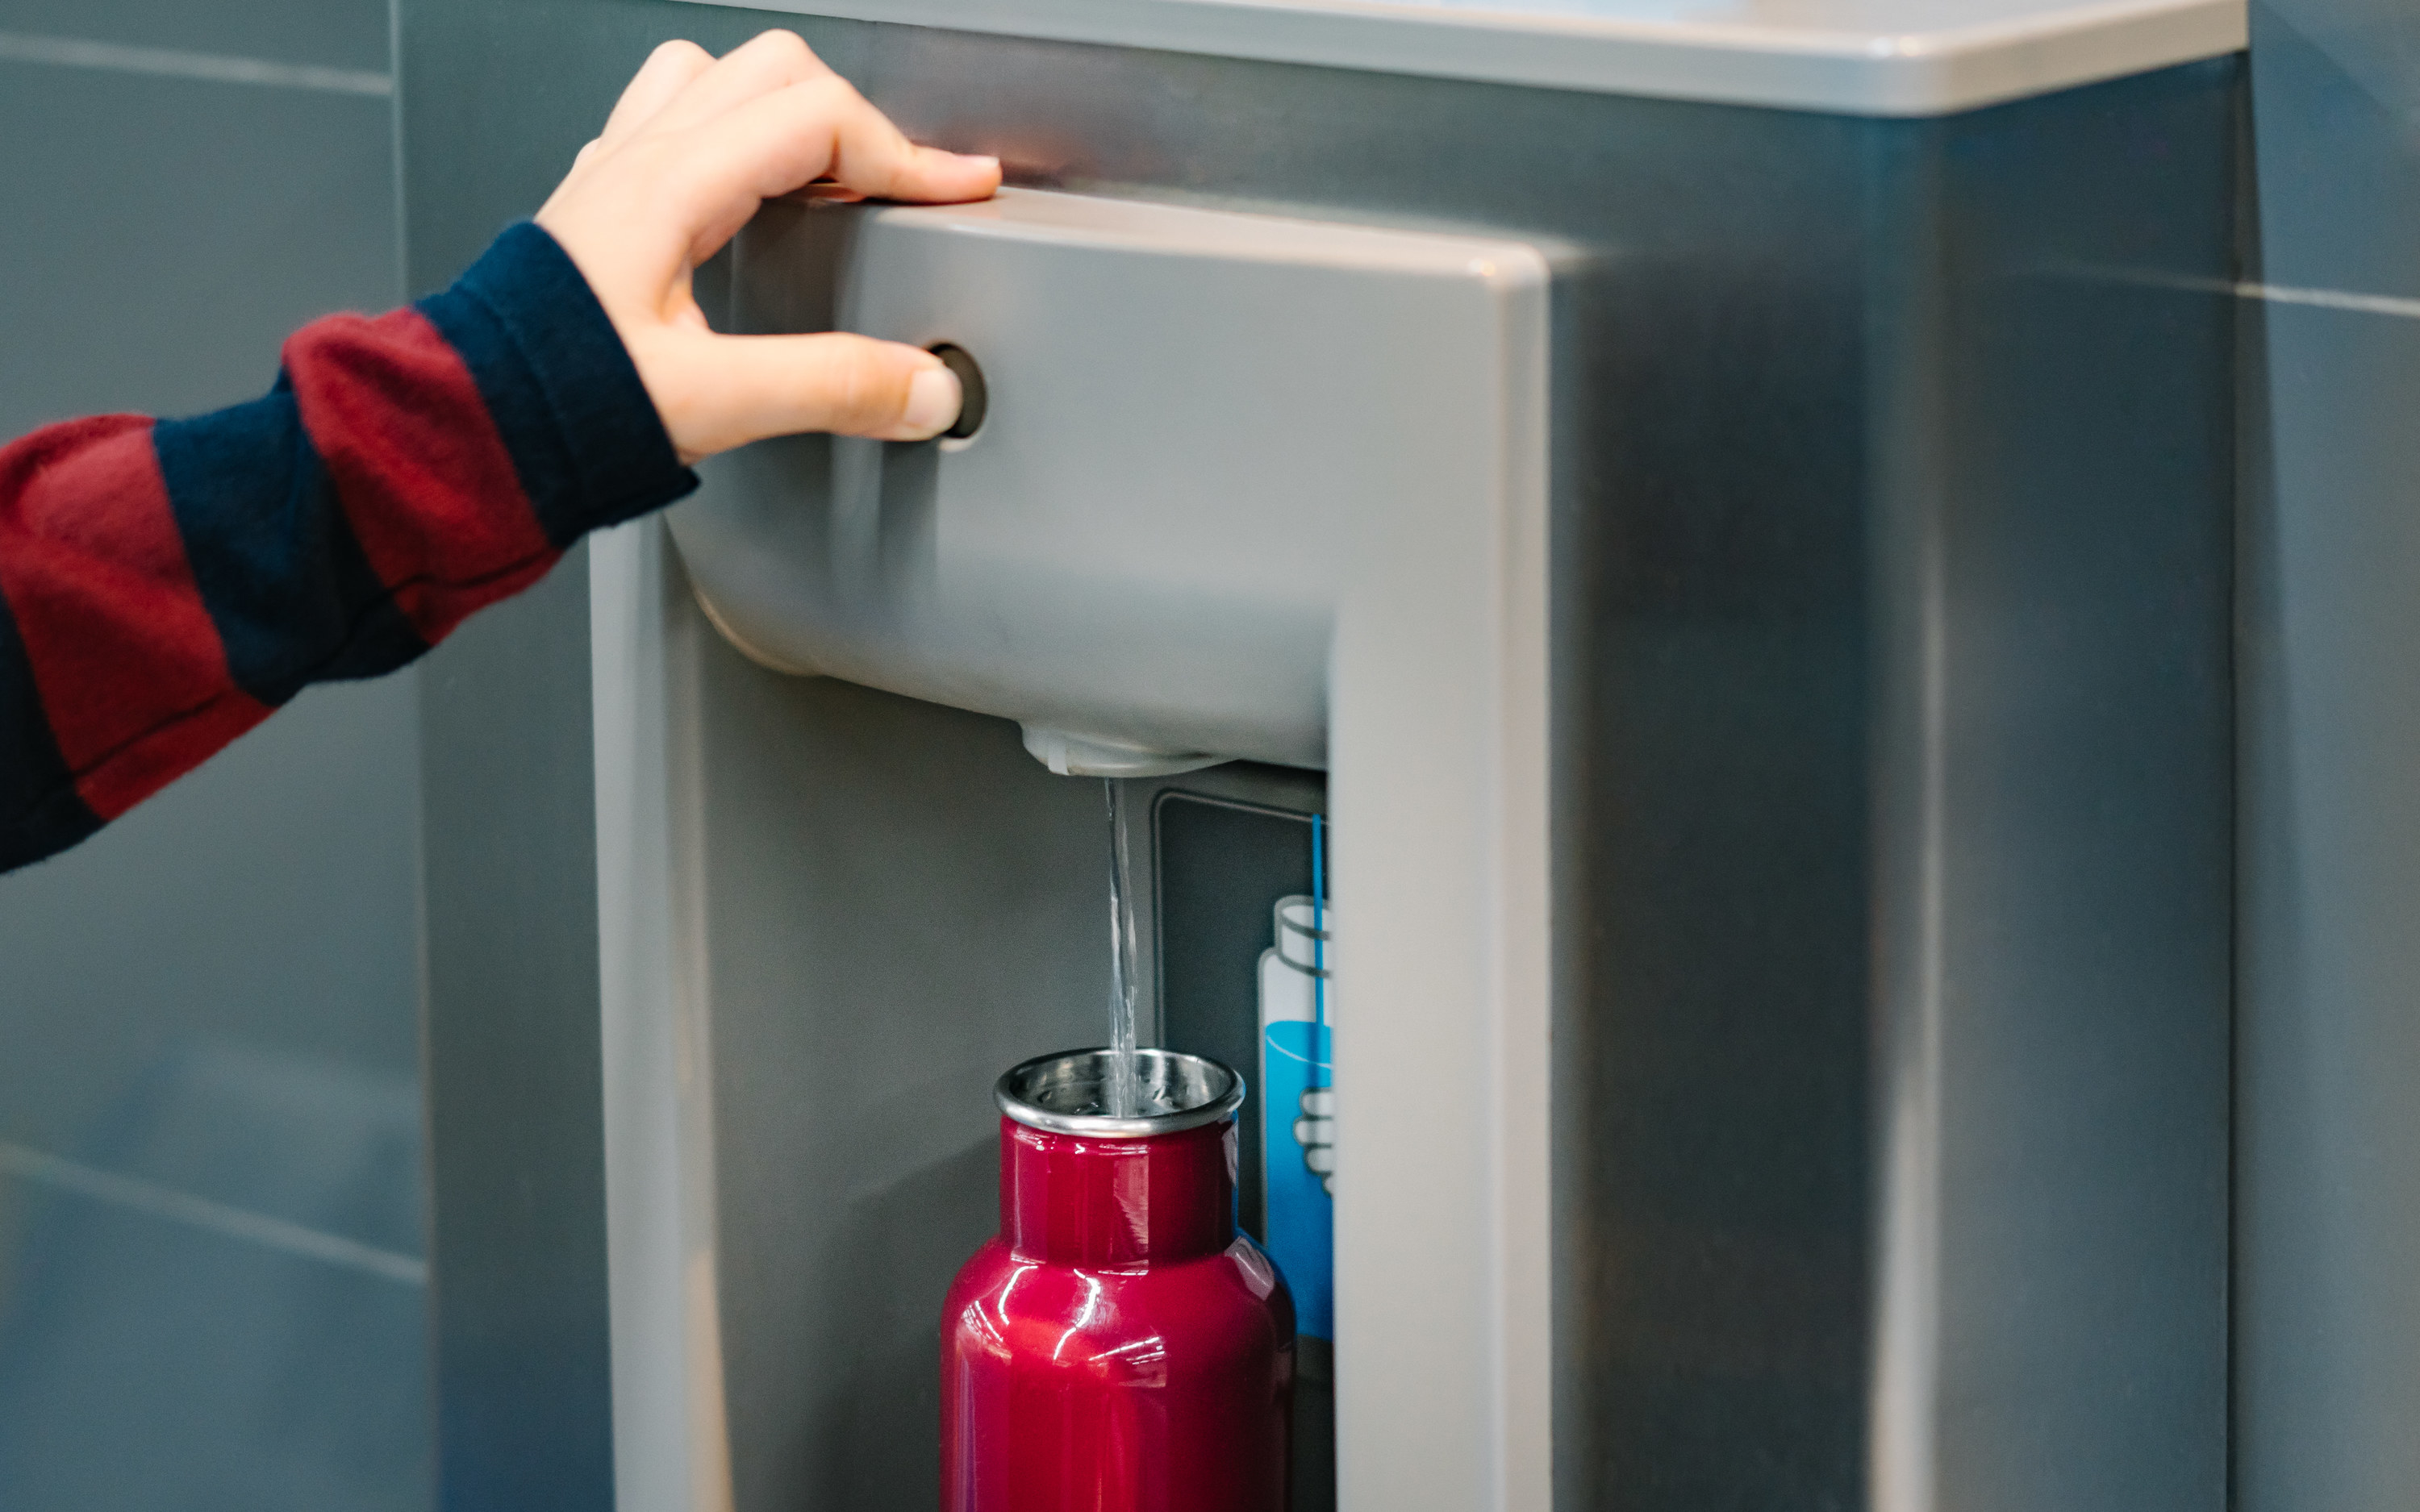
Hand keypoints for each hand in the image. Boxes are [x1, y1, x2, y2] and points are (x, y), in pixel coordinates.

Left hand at [536, 32, 1000, 461]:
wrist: (467, 427)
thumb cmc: (556, 404)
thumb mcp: (712, 403)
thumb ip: (830, 388)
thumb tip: (924, 387)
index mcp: (669, 186)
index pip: (821, 119)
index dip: (909, 155)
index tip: (962, 189)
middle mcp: (636, 161)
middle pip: (774, 71)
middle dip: (858, 121)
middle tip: (907, 183)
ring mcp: (611, 176)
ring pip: (714, 78)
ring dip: (784, 112)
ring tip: (832, 173)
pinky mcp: (597, 209)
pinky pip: (670, 124)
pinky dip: (730, 139)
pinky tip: (748, 195)